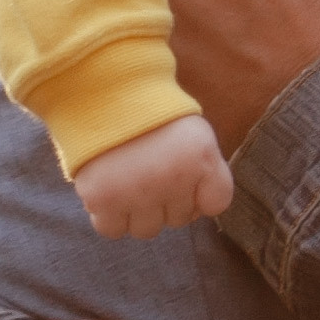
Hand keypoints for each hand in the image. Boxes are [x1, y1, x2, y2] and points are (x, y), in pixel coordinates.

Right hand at [75, 112, 234, 239]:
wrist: (101, 89)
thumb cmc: (149, 112)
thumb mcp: (192, 131)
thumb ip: (204, 170)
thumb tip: (196, 210)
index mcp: (202, 157)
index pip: (217, 203)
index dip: (200, 196)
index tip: (184, 180)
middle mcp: (174, 180)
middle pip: (178, 219)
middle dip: (166, 200)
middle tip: (148, 172)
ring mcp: (138, 192)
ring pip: (146, 230)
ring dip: (138, 212)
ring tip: (127, 181)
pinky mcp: (103, 199)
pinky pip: (112, 229)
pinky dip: (109, 217)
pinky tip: (108, 191)